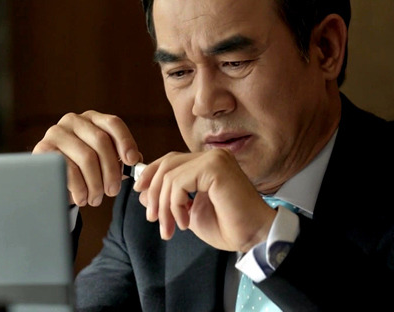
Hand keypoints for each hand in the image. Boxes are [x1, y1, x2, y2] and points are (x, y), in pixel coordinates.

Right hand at [33, 111, 141, 206]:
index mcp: (92, 119)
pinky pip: (68, 169)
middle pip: (101, 141)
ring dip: (95, 183)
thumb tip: (137, 163)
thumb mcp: (102, 162)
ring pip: (87, 157)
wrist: (50, 180)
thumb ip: (121, 160)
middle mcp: (73, 120)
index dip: (126, 142)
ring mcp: (56, 133)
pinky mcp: (43, 149)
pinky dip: (79, 187)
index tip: (132, 162)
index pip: (113, 123)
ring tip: (96, 199)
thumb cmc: (82, 170)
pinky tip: (82, 198)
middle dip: (111, 170)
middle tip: (113, 191)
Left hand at [133, 149, 275, 251]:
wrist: (253, 237)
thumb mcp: (189, 211)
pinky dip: (175, 205)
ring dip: (164, 206)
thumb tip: (143, 191)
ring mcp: (215, 159)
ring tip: (170, 228)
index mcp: (208, 164)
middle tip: (153, 218)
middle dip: (153, 193)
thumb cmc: (229, 227)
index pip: (171, 159)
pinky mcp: (215, 167)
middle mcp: (212, 156)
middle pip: (167, 164)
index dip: (151, 173)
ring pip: (170, 176)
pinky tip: (185, 222)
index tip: (139, 192)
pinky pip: (179, 182)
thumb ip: (170, 198)